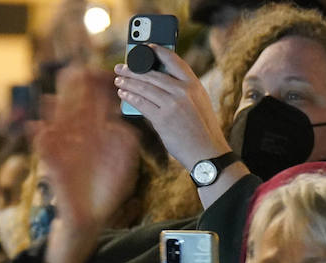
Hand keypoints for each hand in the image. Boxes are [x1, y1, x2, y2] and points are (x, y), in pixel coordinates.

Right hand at [34, 64, 142, 232]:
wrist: (93, 215)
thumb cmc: (110, 186)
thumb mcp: (125, 159)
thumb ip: (125, 139)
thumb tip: (116, 122)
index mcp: (98, 130)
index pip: (97, 102)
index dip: (99, 87)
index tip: (103, 73)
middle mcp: (80, 134)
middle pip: (75, 105)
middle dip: (74, 90)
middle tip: (74, 72)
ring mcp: (65, 146)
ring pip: (57, 121)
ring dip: (53, 109)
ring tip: (51, 97)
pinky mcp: (53, 162)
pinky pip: (43, 146)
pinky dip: (39, 136)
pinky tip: (37, 127)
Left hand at [114, 45, 229, 171]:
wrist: (206, 152)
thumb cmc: (202, 129)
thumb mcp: (199, 103)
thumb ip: (183, 91)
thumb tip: (157, 84)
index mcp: (195, 84)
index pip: (174, 60)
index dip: (158, 51)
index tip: (146, 47)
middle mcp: (184, 91)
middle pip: (153, 74)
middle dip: (134, 70)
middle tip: (121, 68)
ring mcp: (173, 104)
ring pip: (145, 88)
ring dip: (128, 83)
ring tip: (118, 80)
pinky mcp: (163, 119)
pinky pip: (142, 104)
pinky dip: (131, 98)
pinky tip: (123, 94)